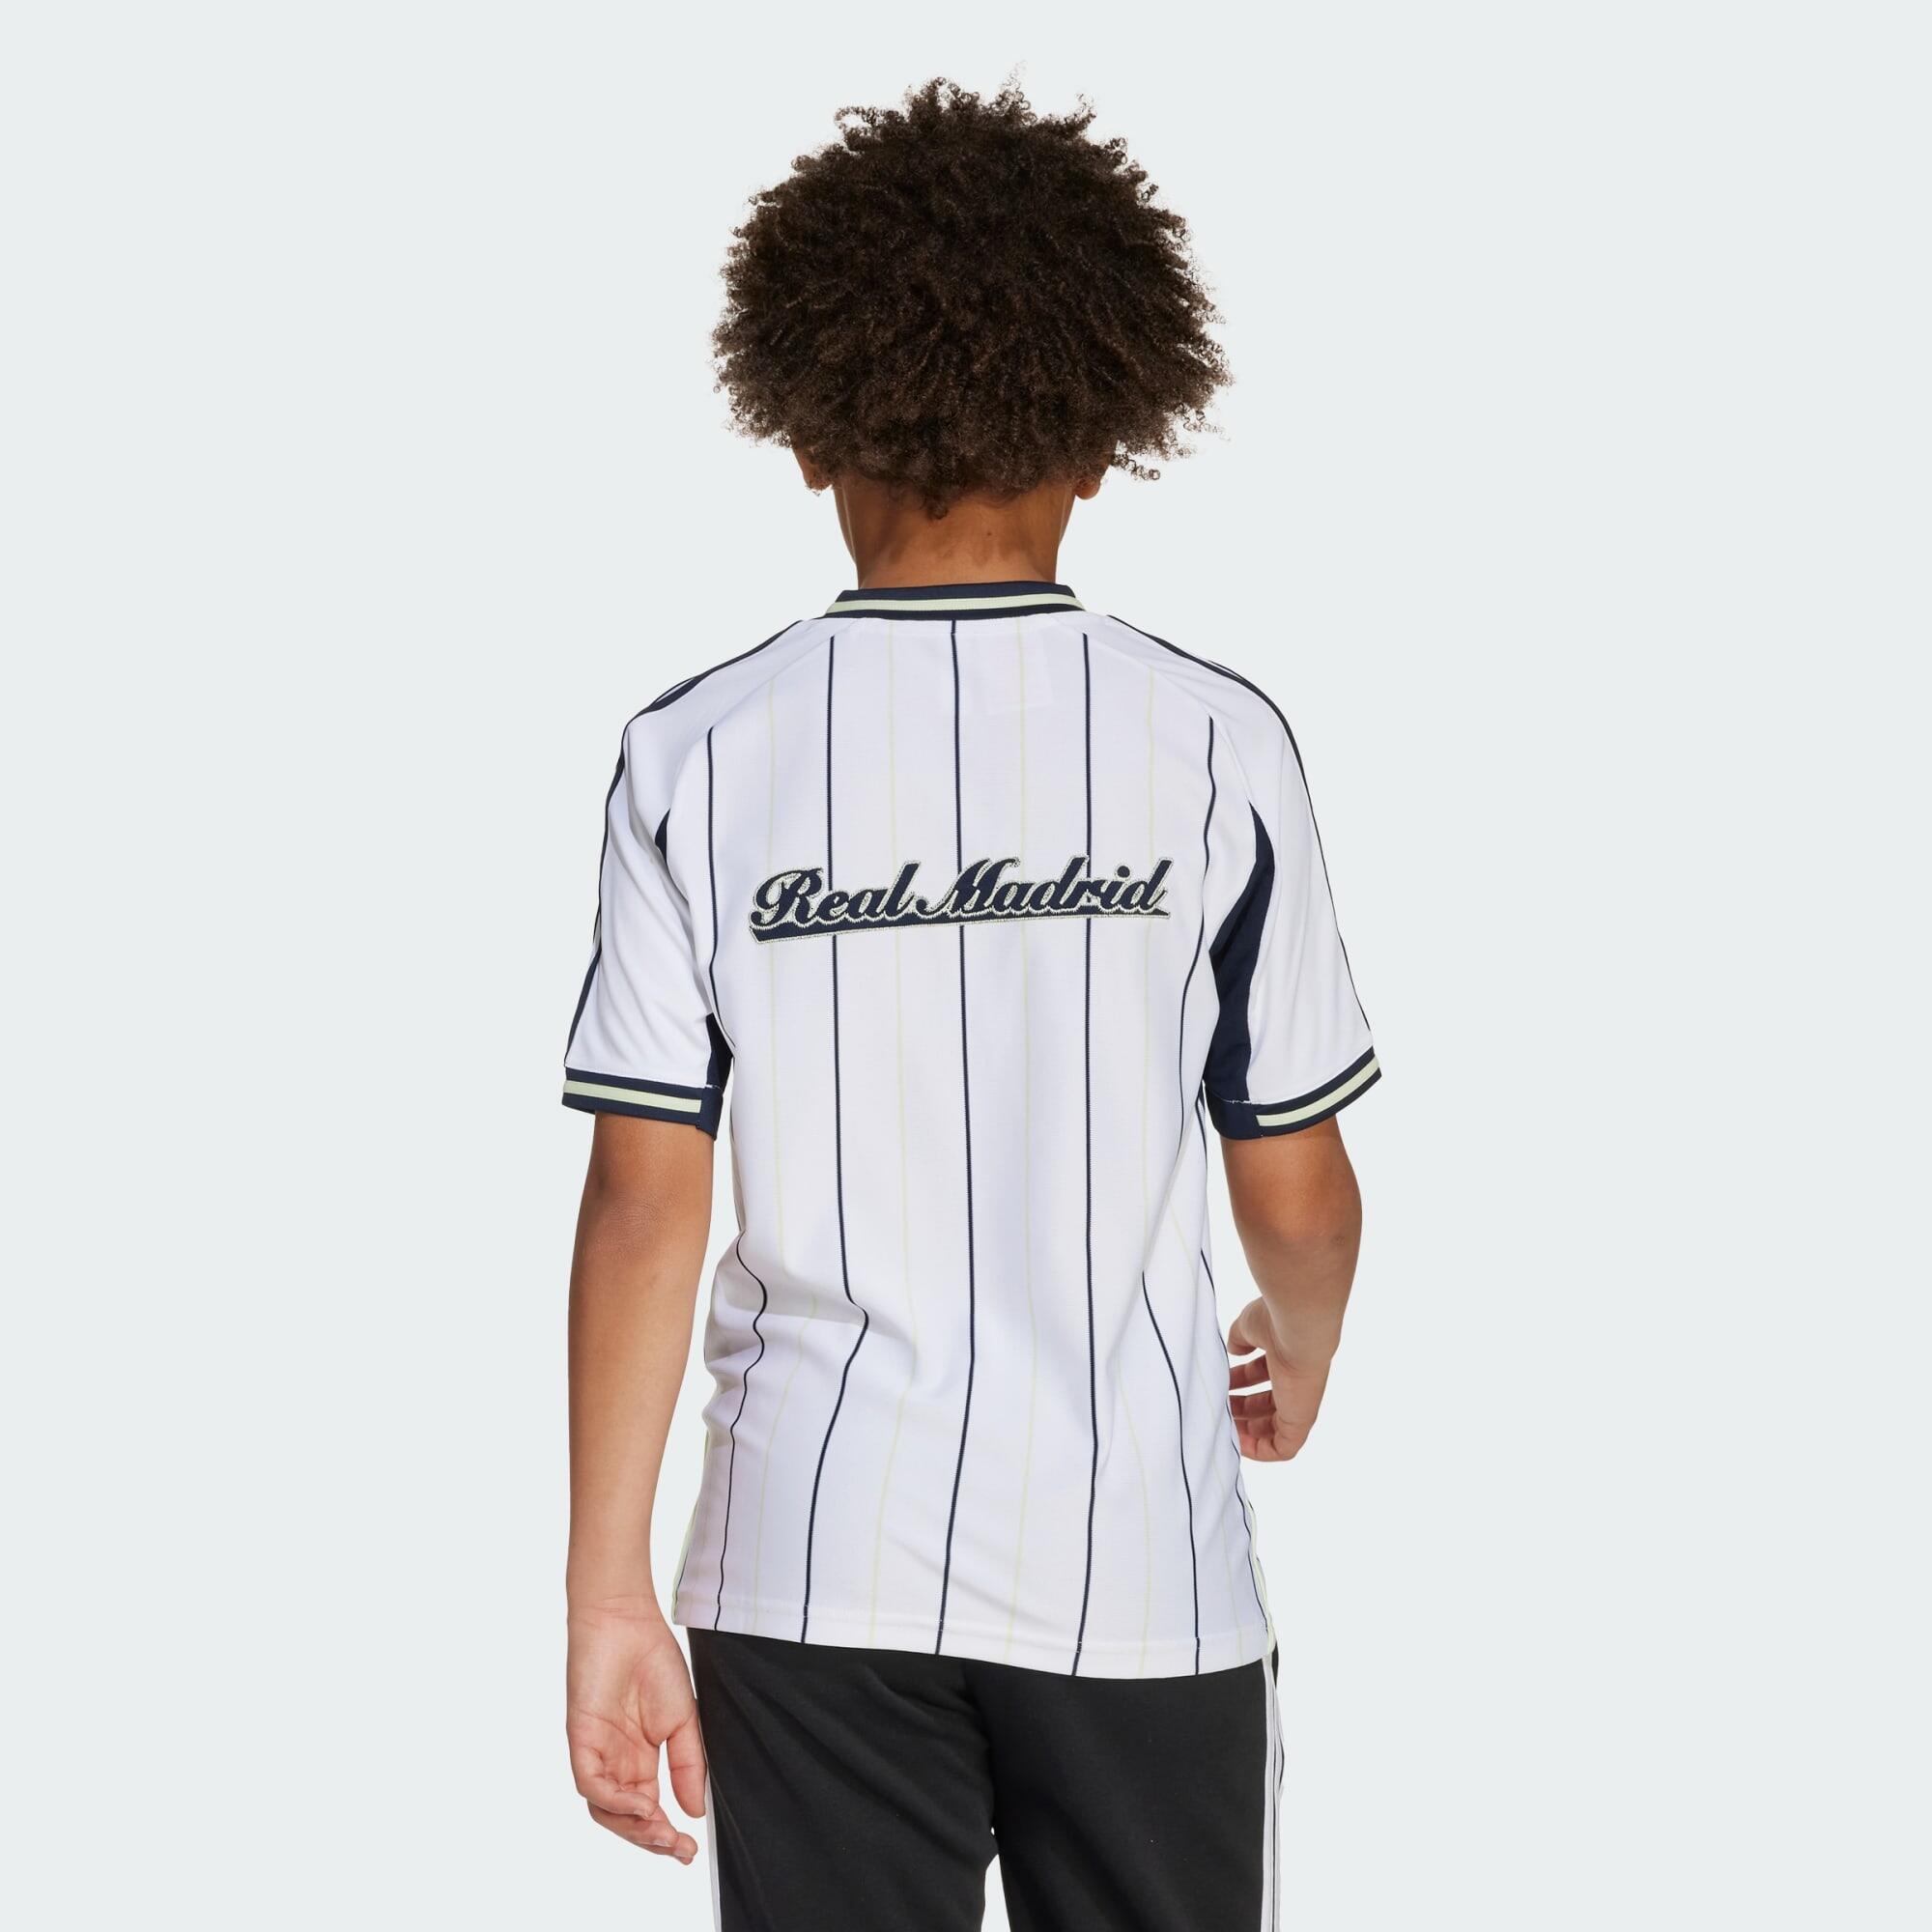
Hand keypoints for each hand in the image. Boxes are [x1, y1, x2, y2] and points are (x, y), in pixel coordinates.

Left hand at [566, 1600, 705, 1862]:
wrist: (628, 1622)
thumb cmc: (653, 1660)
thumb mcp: (684, 1718)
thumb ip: (688, 1764)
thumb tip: (695, 1810)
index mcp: (640, 1760)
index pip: (649, 1811)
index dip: (667, 1835)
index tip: (690, 1849)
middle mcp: (616, 1763)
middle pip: (626, 1820)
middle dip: (652, 1840)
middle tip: (678, 1848)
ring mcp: (597, 1753)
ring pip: (605, 1810)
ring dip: (633, 1828)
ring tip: (662, 1831)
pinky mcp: (582, 1740)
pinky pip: (592, 1785)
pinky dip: (615, 1801)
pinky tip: (642, 1805)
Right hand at [1227, 1297, 1330, 1461]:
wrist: (1299, 1325)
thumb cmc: (1276, 1320)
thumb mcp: (1249, 1326)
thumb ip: (1241, 1338)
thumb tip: (1234, 1349)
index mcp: (1286, 1356)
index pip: (1265, 1374)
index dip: (1241, 1381)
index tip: (1221, 1383)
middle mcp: (1296, 1381)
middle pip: (1268, 1402)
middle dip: (1240, 1407)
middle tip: (1217, 1406)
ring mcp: (1299, 1402)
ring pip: (1274, 1427)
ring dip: (1247, 1430)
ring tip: (1221, 1425)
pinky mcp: (1300, 1421)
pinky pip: (1282, 1448)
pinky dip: (1260, 1451)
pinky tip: (1237, 1444)